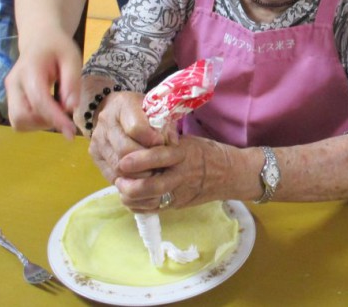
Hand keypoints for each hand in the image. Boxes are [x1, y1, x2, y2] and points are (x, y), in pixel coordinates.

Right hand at [5, 30, 82, 137]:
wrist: (40, 39)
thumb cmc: (58, 47)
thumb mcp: (72, 58)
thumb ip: (72, 81)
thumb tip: (71, 107)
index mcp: (29, 70)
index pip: (38, 101)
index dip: (55, 119)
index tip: (71, 132)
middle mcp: (13, 83)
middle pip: (21, 116)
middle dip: (45, 122)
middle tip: (64, 115)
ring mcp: (9, 92)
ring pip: (18, 121)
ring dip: (40, 124)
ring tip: (57, 110)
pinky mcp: (11, 99)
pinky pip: (19, 120)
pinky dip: (34, 122)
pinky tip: (48, 110)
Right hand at [88, 90, 164, 183]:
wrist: (114, 111)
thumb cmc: (141, 110)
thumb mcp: (155, 110)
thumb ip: (165, 125)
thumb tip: (172, 144)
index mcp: (123, 105)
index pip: (137, 128)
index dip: (153, 140)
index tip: (164, 144)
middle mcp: (106, 122)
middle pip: (126, 150)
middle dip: (147, 161)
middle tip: (160, 164)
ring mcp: (97, 140)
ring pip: (119, 166)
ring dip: (139, 174)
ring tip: (153, 172)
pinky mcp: (94, 155)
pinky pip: (112, 175)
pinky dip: (129, 179)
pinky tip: (140, 177)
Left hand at [114, 136, 232, 210]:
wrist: (229, 174)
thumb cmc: (205, 151)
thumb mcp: (187, 140)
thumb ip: (165, 142)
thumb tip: (138, 137)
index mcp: (184, 154)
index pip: (159, 157)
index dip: (139, 160)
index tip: (123, 161)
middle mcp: (181, 175)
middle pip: (153, 186)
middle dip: (131, 186)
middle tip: (119, 179)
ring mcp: (180, 192)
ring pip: (151, 202)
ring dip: (131, 198)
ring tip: (122, 189)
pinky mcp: (178, 204)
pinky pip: (154, 210)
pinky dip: (138, 206)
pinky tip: (131, 198)